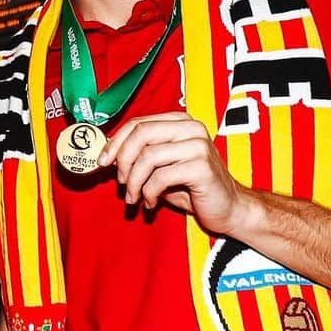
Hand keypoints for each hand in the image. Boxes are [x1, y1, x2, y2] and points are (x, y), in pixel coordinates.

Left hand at [98, 111, 252, 234]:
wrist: (228, 208)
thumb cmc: (192, 188)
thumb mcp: (161, 168)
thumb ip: (139, 157)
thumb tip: (107, 155)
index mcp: (179, 122)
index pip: (138, 123)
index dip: (115, 142)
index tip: (102, 161)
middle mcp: (190, 128)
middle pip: (140, 134)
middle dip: (122, 160)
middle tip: (121, 182)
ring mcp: (198, 145)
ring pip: (148, 156)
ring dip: (134, 182)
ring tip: (134, 198)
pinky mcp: (201, 167)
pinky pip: (160, 177)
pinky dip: (149, 193)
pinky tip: (151, 203)